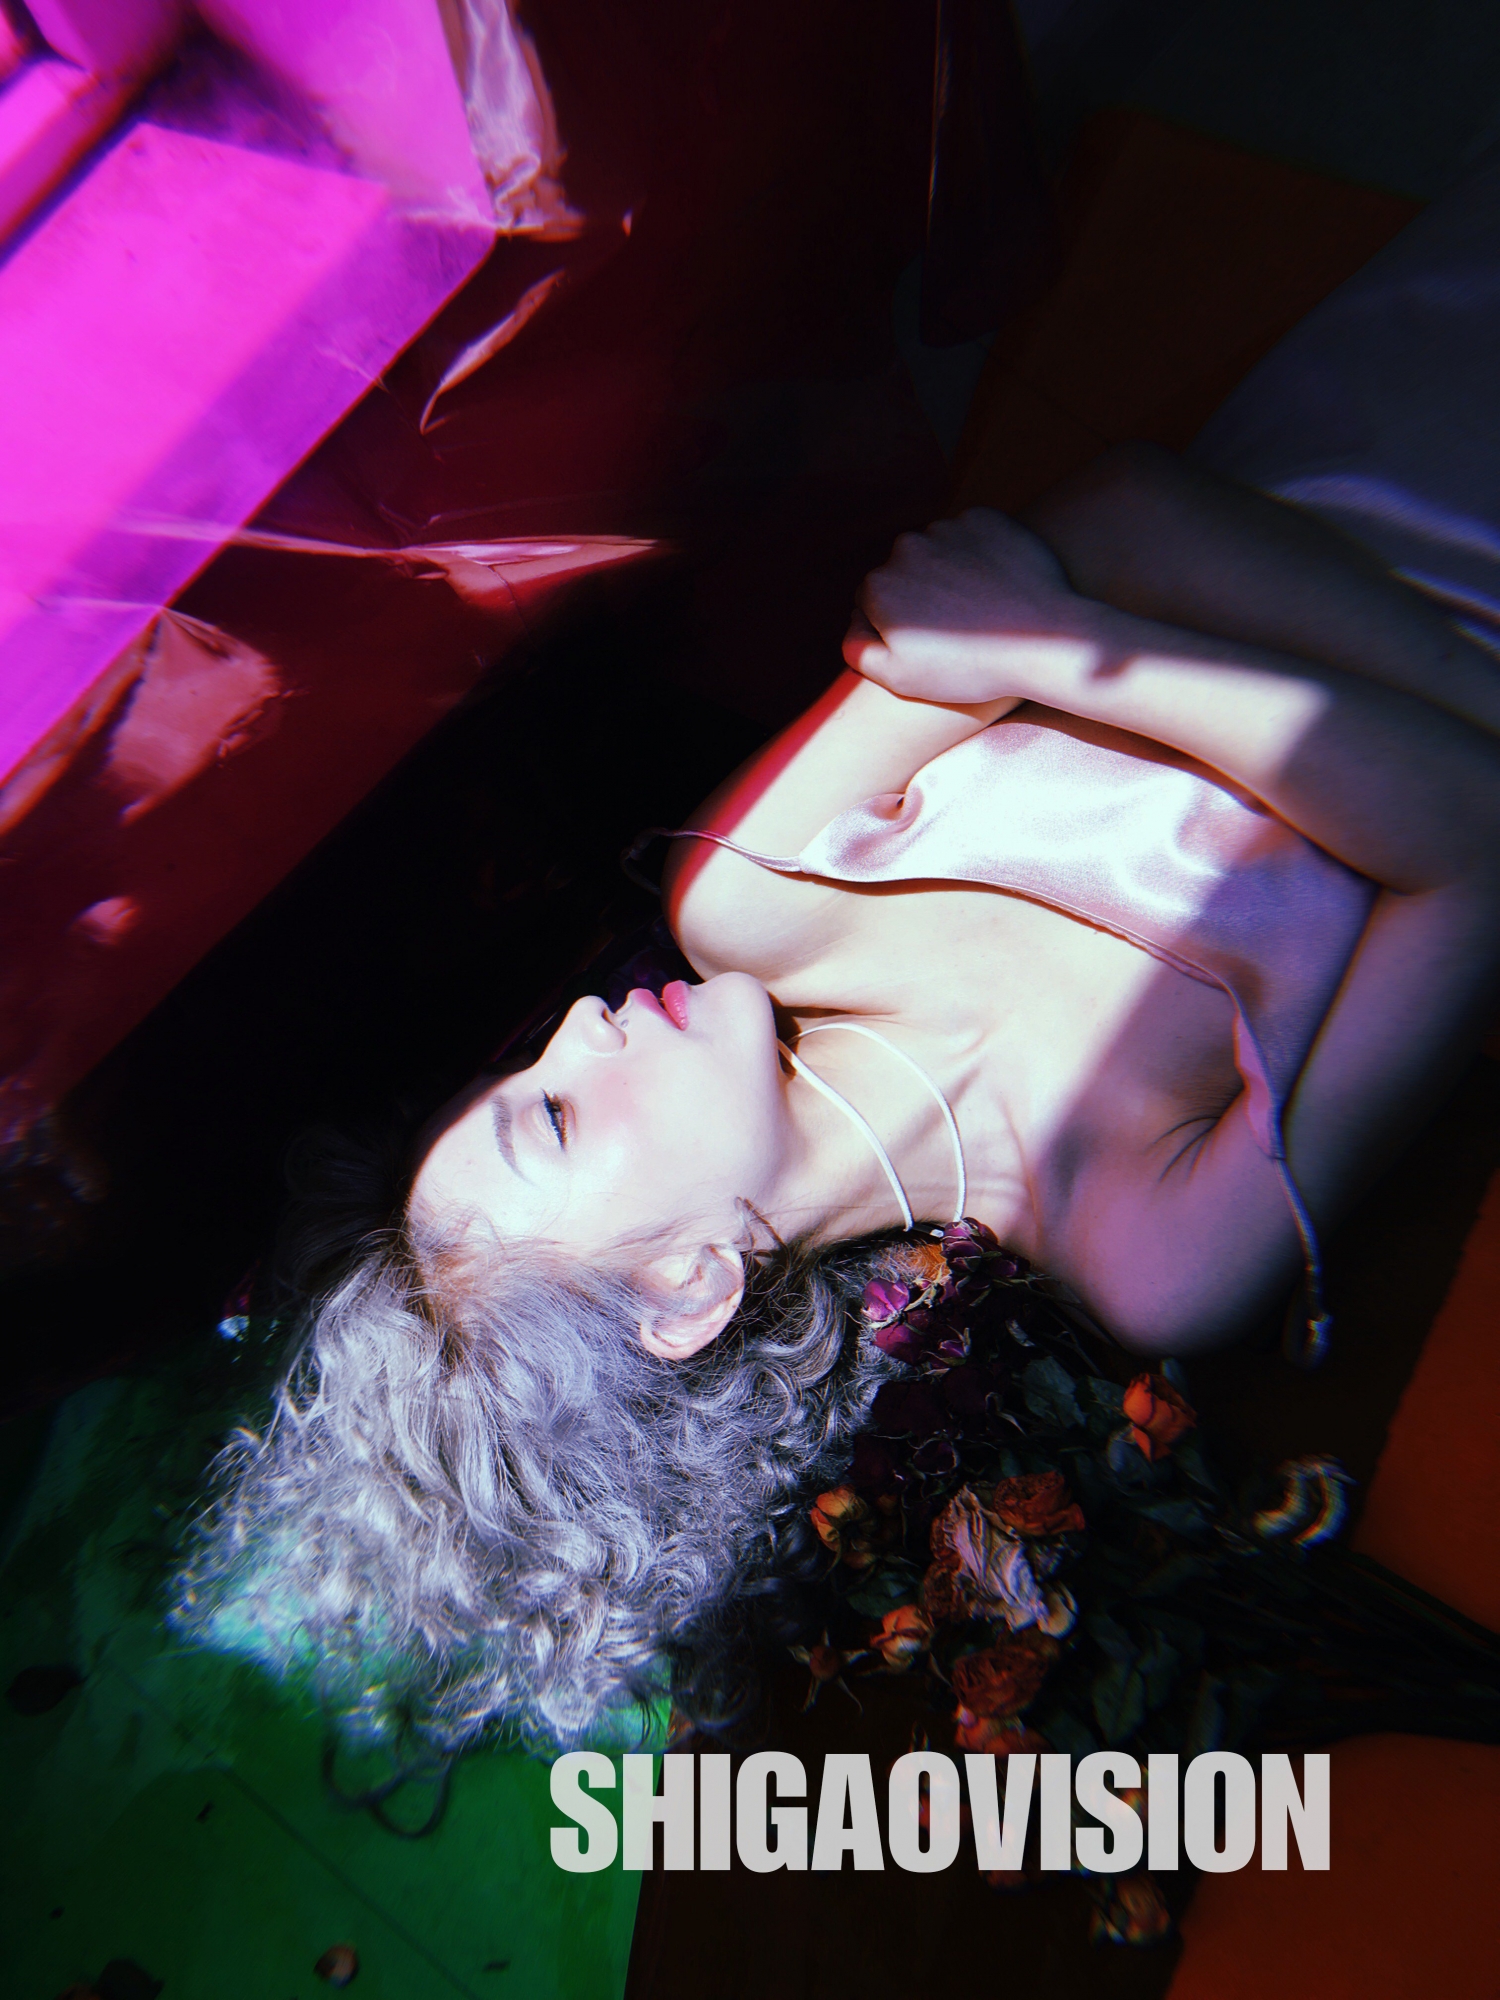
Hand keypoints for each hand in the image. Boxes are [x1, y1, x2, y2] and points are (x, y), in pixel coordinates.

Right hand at [843, 510, 1099, 705]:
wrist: (1045, 642)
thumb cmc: (971, 667)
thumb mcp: (901, 679)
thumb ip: (858, 650)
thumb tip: (854, 623)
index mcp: (879, 586)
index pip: (872, 601)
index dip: (895, 626)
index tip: (925, 645)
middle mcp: (906, 548)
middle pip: (903, 572)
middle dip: (920, 595)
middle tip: (954, 629)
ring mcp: (948, 529)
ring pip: (937, 551)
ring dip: (950, 573)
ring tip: (979, 609)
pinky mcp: (986, 519)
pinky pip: (971, 536)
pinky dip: (979, 555)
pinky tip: (997, 586)